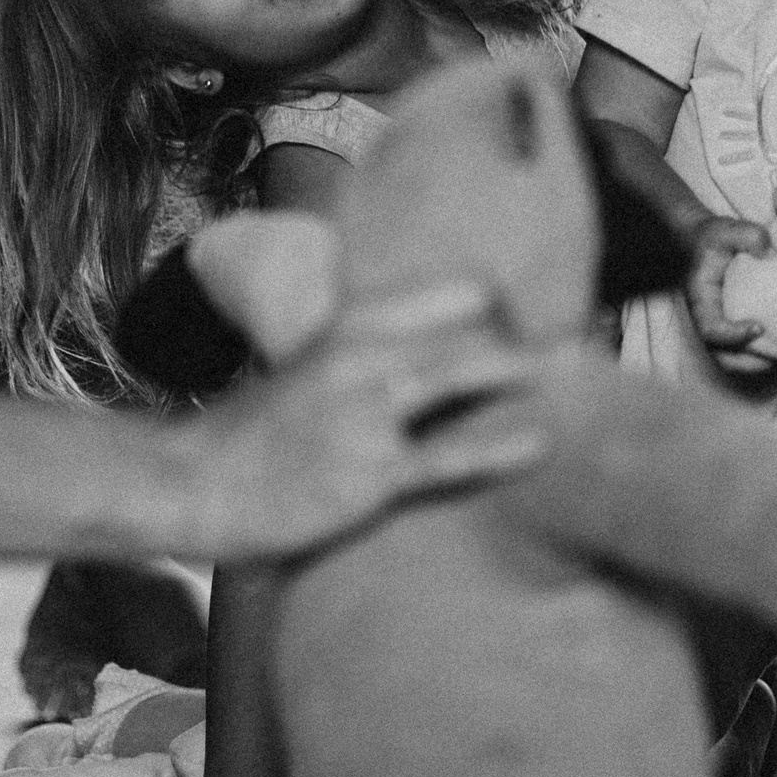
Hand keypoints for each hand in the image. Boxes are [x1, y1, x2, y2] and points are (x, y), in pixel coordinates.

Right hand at [176, 292, 546, 559]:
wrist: (194, 482)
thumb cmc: (250, 434)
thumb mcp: (301, 370)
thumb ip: (355, 353)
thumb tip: (412, 351)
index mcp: (343, 329)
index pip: (436, 295)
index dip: (494, 297)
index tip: (544, 299)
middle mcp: (358, 360)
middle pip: (459, 333)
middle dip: (523, 334)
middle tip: (582, 334)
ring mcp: (364, 416)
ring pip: (458, 379)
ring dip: (519, 373)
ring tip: (577, 370)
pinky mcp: (369, 474)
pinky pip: (446, 458)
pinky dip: (497, 447)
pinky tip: (541, 442)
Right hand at [686, 214, 776, 373]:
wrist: (700, 243)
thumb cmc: (713, 238)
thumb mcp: (726, 229)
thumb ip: (748, 234)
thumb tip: (770, 251)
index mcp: (700, 299)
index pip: (709, 329)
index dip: (732, 336)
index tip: (758, 328)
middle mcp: (705, 318)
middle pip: (720, 355)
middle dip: (748, 363)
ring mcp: (715, 325)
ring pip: (730, 359)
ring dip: (755, 364)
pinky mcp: (727, 326)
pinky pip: (740, 350)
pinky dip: (760, 354)